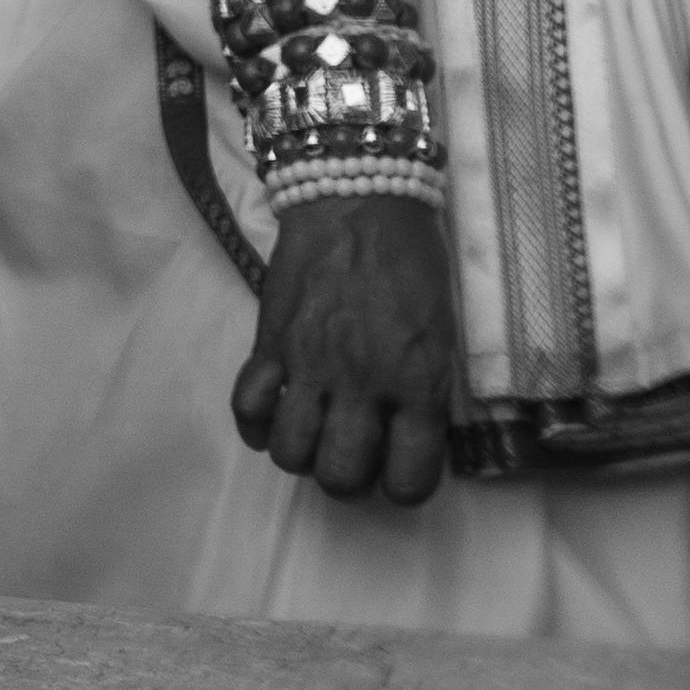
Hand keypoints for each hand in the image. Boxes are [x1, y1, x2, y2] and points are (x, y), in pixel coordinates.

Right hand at [233, 190, 454, 504]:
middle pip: (341, 476)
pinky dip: (256, 424)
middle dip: (347, 479)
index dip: (404, 488)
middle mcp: (363, 386)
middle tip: (351, 457)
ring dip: (301, 455)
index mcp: (417, 384)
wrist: (357, 201)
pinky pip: (248, 405)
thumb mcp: (441, 333)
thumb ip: (424, 387)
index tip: (399, 472)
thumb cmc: (413, 262)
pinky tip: (269, 419)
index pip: (410, 478)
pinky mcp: (269, 342)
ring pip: (291, 452)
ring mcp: (309, 365)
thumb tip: (408, 430)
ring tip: (311, 436)